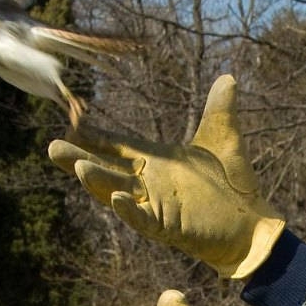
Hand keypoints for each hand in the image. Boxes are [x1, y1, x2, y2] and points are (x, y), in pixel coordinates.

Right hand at [49, 75, 286, 279]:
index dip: (97, 139)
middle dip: (81, 159)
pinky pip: (144, 220)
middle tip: (52, 148)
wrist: (253, 223)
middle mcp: (150, 184)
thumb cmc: (235, 185)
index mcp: (157, 162)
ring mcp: (157, 206)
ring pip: (119, 193)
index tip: (72, 125)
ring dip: (99, 181)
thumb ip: (219, 108)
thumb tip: (227, 78)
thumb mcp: (223, 138)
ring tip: (78, 166)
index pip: (120, 148)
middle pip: (108, 169)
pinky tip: (118, 199)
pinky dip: (130, 212)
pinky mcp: (169, 227)